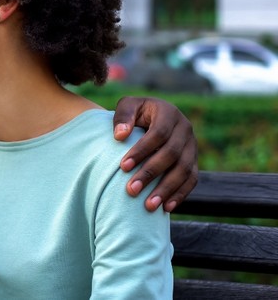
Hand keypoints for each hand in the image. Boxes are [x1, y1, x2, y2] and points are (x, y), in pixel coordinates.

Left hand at [113, 97, 197, 212]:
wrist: (152, 117)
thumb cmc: (135, 113)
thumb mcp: (128, 106)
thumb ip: (123, 116)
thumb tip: (120, 135)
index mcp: (169, 113)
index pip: (158, 134)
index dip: (141, 151)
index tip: (122, 167)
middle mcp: (185, 129)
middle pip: (171, 154)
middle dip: (151, 173)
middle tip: (131, 190)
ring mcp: (192, 146)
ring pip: (184, 170)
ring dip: (166, 189)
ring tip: (148, 206)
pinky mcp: (194, 161)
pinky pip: (192, 180)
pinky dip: (180, 194)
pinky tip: (165, 208)